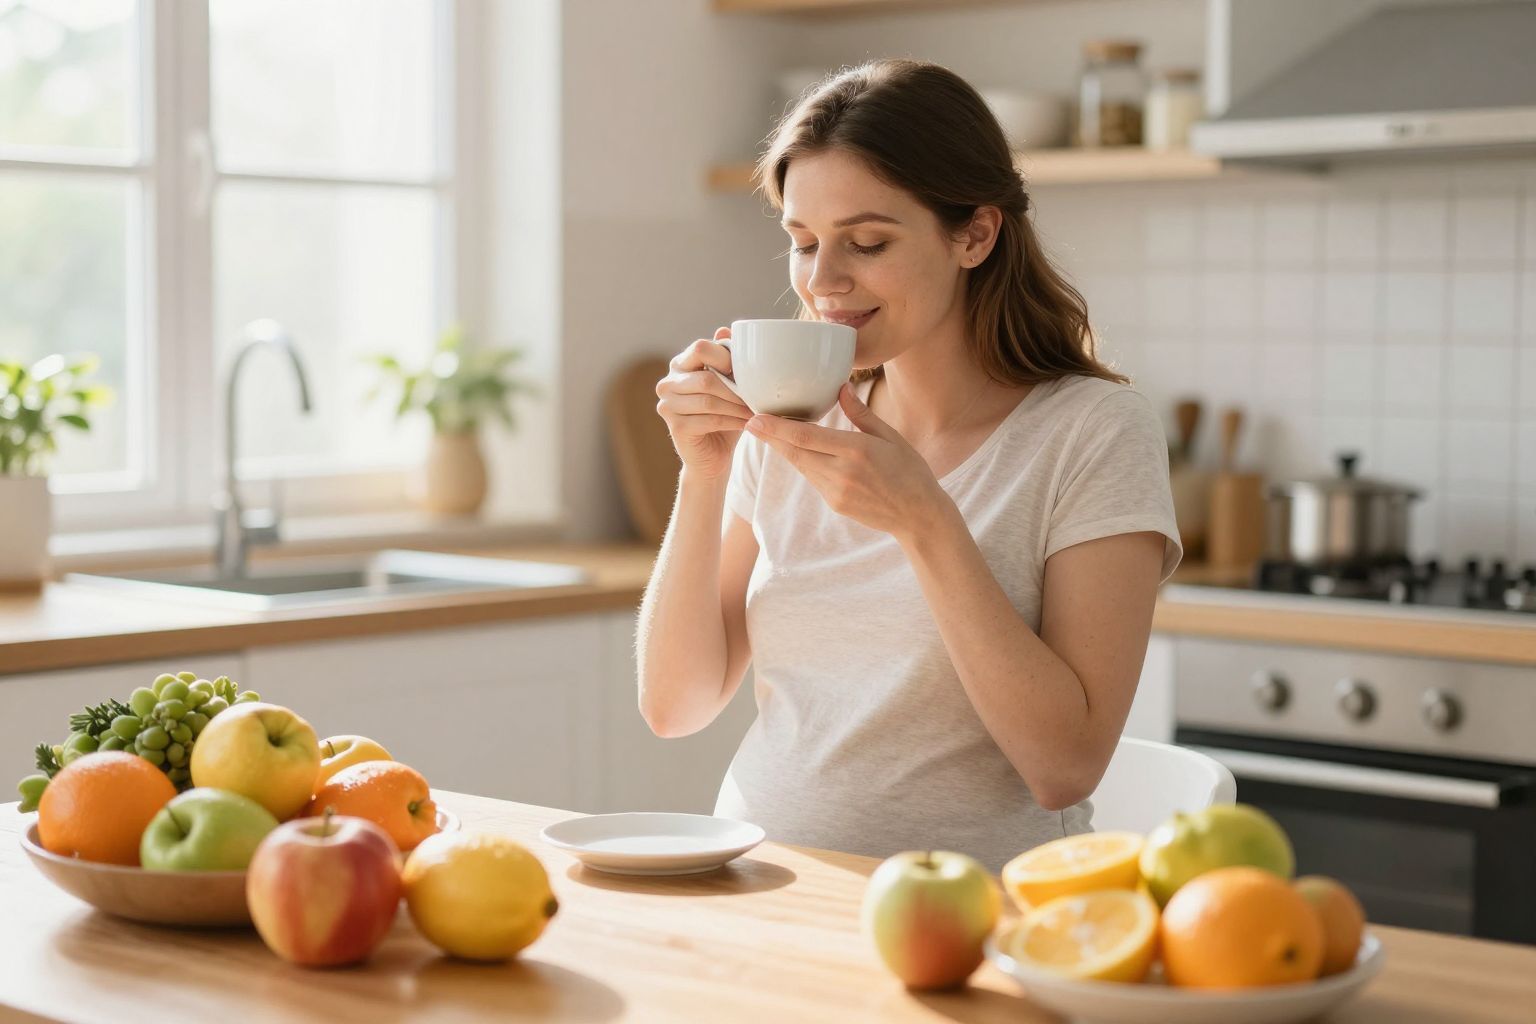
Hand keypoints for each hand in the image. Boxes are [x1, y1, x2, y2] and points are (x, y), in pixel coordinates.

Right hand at [655, 326, 752, 479]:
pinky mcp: (676, 427)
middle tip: (758, 395)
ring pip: (709, 400)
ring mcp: (668, 405)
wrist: (714, 455)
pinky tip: (747, 423)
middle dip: (736, 388)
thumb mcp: (730, 384)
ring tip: (756, 410)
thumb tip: (726, 328)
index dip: (726, 357)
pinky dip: (733, 421)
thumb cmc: (725, 414)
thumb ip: (727, 359)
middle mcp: (668, 382)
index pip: (700, 348)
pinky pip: (709, 420)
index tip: (748, 371)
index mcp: (680, 364)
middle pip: (706, 378)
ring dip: (737, 406)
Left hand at [746, 383, 950, 541]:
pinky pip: (813, 478)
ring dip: (783, 449)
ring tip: (767, 432)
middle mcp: (842, 472)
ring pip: (801, 465)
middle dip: (770, 437)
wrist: (919, 516)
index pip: (806, 438)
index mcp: (857, 451)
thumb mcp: (892, 437)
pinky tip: (797, 451)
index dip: (776, 429)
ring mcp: (836, 492)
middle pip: (795, 453)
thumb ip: (861, 414)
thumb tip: (841, 387)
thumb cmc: (911, 471)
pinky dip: (803, 463)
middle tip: (748, 421)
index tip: (754, 419)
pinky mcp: (835, 503)